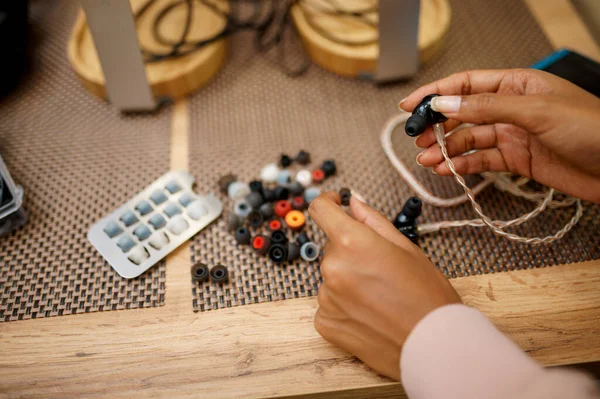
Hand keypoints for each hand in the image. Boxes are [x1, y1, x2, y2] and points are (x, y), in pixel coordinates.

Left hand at [308, 192, 460, 379]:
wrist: (434, 345)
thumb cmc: (428, 296)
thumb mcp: (407, 247)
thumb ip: (373, 221)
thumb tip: (353, 204)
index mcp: (352, 243)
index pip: (320, 210)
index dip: (328, 203)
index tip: (335, 204)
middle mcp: (332, 268)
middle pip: (333, 248)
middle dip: (351, 251)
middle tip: (381, 269)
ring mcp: (326, 298)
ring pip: (332, 276)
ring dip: (348, 279)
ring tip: (380, 297)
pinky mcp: (324, 323)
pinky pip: (329, 303)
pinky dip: (344, 305)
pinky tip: (370, 313)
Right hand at [400, 68, 599, 203]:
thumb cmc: (595, 129)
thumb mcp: (536, 111)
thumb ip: (487, 106)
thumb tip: (447, 102)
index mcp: (516, 85)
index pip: (466, 84)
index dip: (436, 93)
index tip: (411, 106)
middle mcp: (511, 108)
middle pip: (463, 114)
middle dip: (438, 126)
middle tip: (418, 139)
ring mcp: (513, 135)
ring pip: (469, 140)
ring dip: (447, 150)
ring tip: (428, 160)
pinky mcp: (518, 160)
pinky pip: (482, 161)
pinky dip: (463, 165)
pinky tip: (448, 170)